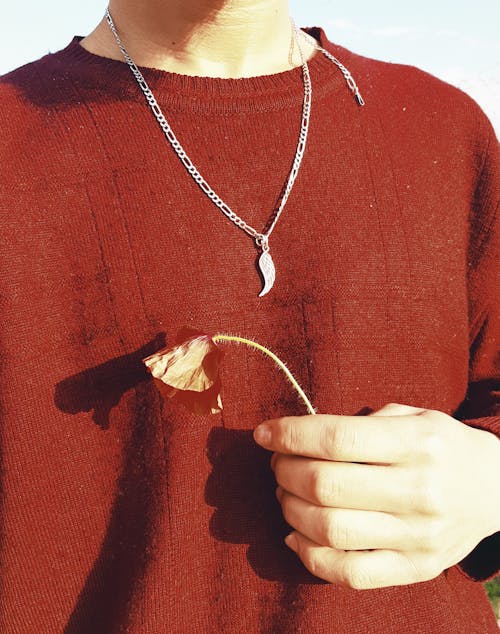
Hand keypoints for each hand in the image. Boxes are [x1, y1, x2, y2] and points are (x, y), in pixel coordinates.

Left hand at [253, 403, 499, 588]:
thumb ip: (362, 424)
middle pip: (326, 485)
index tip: (264, 433)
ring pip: (330, 530)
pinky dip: (309, 556)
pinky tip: (295, 534)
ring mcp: (419, 536)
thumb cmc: (440, 445)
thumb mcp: (412, 415)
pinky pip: (349, 573)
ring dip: (290, 509)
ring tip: (285, 493)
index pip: (337, 439)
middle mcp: (420, 491)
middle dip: (285, 471)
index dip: (290, 435)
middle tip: (277, 463)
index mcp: (418, 443)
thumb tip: (298, 436)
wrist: (494, 489)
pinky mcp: (416, 569)